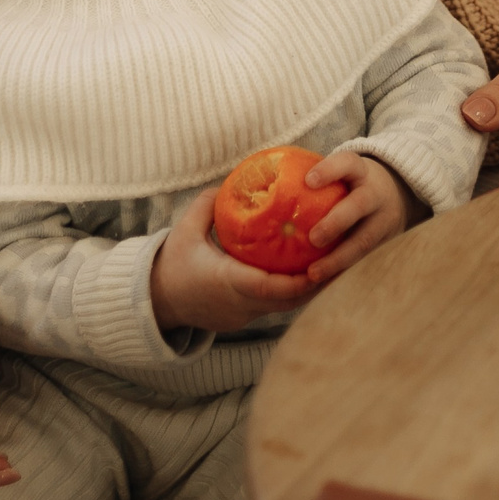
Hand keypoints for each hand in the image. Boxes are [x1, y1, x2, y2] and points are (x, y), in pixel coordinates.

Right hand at [149, 184, 322, 333]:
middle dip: (318, 284)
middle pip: (288, 302)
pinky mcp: (244, 319)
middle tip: (342, 259)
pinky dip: (293, 292)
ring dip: (309, 289)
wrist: (156, 301)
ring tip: (335, 264)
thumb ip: (209, 204)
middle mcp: (239, 304)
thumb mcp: (185, 229)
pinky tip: (309, 271)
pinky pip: (275, 307)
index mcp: (225, 282)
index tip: (322, 263)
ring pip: (285, 307)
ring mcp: (243, 315)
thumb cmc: (170, 263)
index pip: (267, 287)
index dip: (298, 280)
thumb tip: (235, 180)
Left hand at [300, 151, 410, 284]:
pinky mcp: (384, 244)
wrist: (397, 192)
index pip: (347, 163)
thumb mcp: (341, 171)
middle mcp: (375, 194)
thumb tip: (257, 182)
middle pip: (360, 205)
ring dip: (338, 259)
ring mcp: (383, 220)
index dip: (329, 170)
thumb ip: (311, 178)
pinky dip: (342, 273)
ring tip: (313, 274)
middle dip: (337, 222)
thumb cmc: (349, 182)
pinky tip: (321, 285)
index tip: (308, 181)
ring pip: (364, 241)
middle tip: (313, 238)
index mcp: (360, 171)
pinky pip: (363, 260)